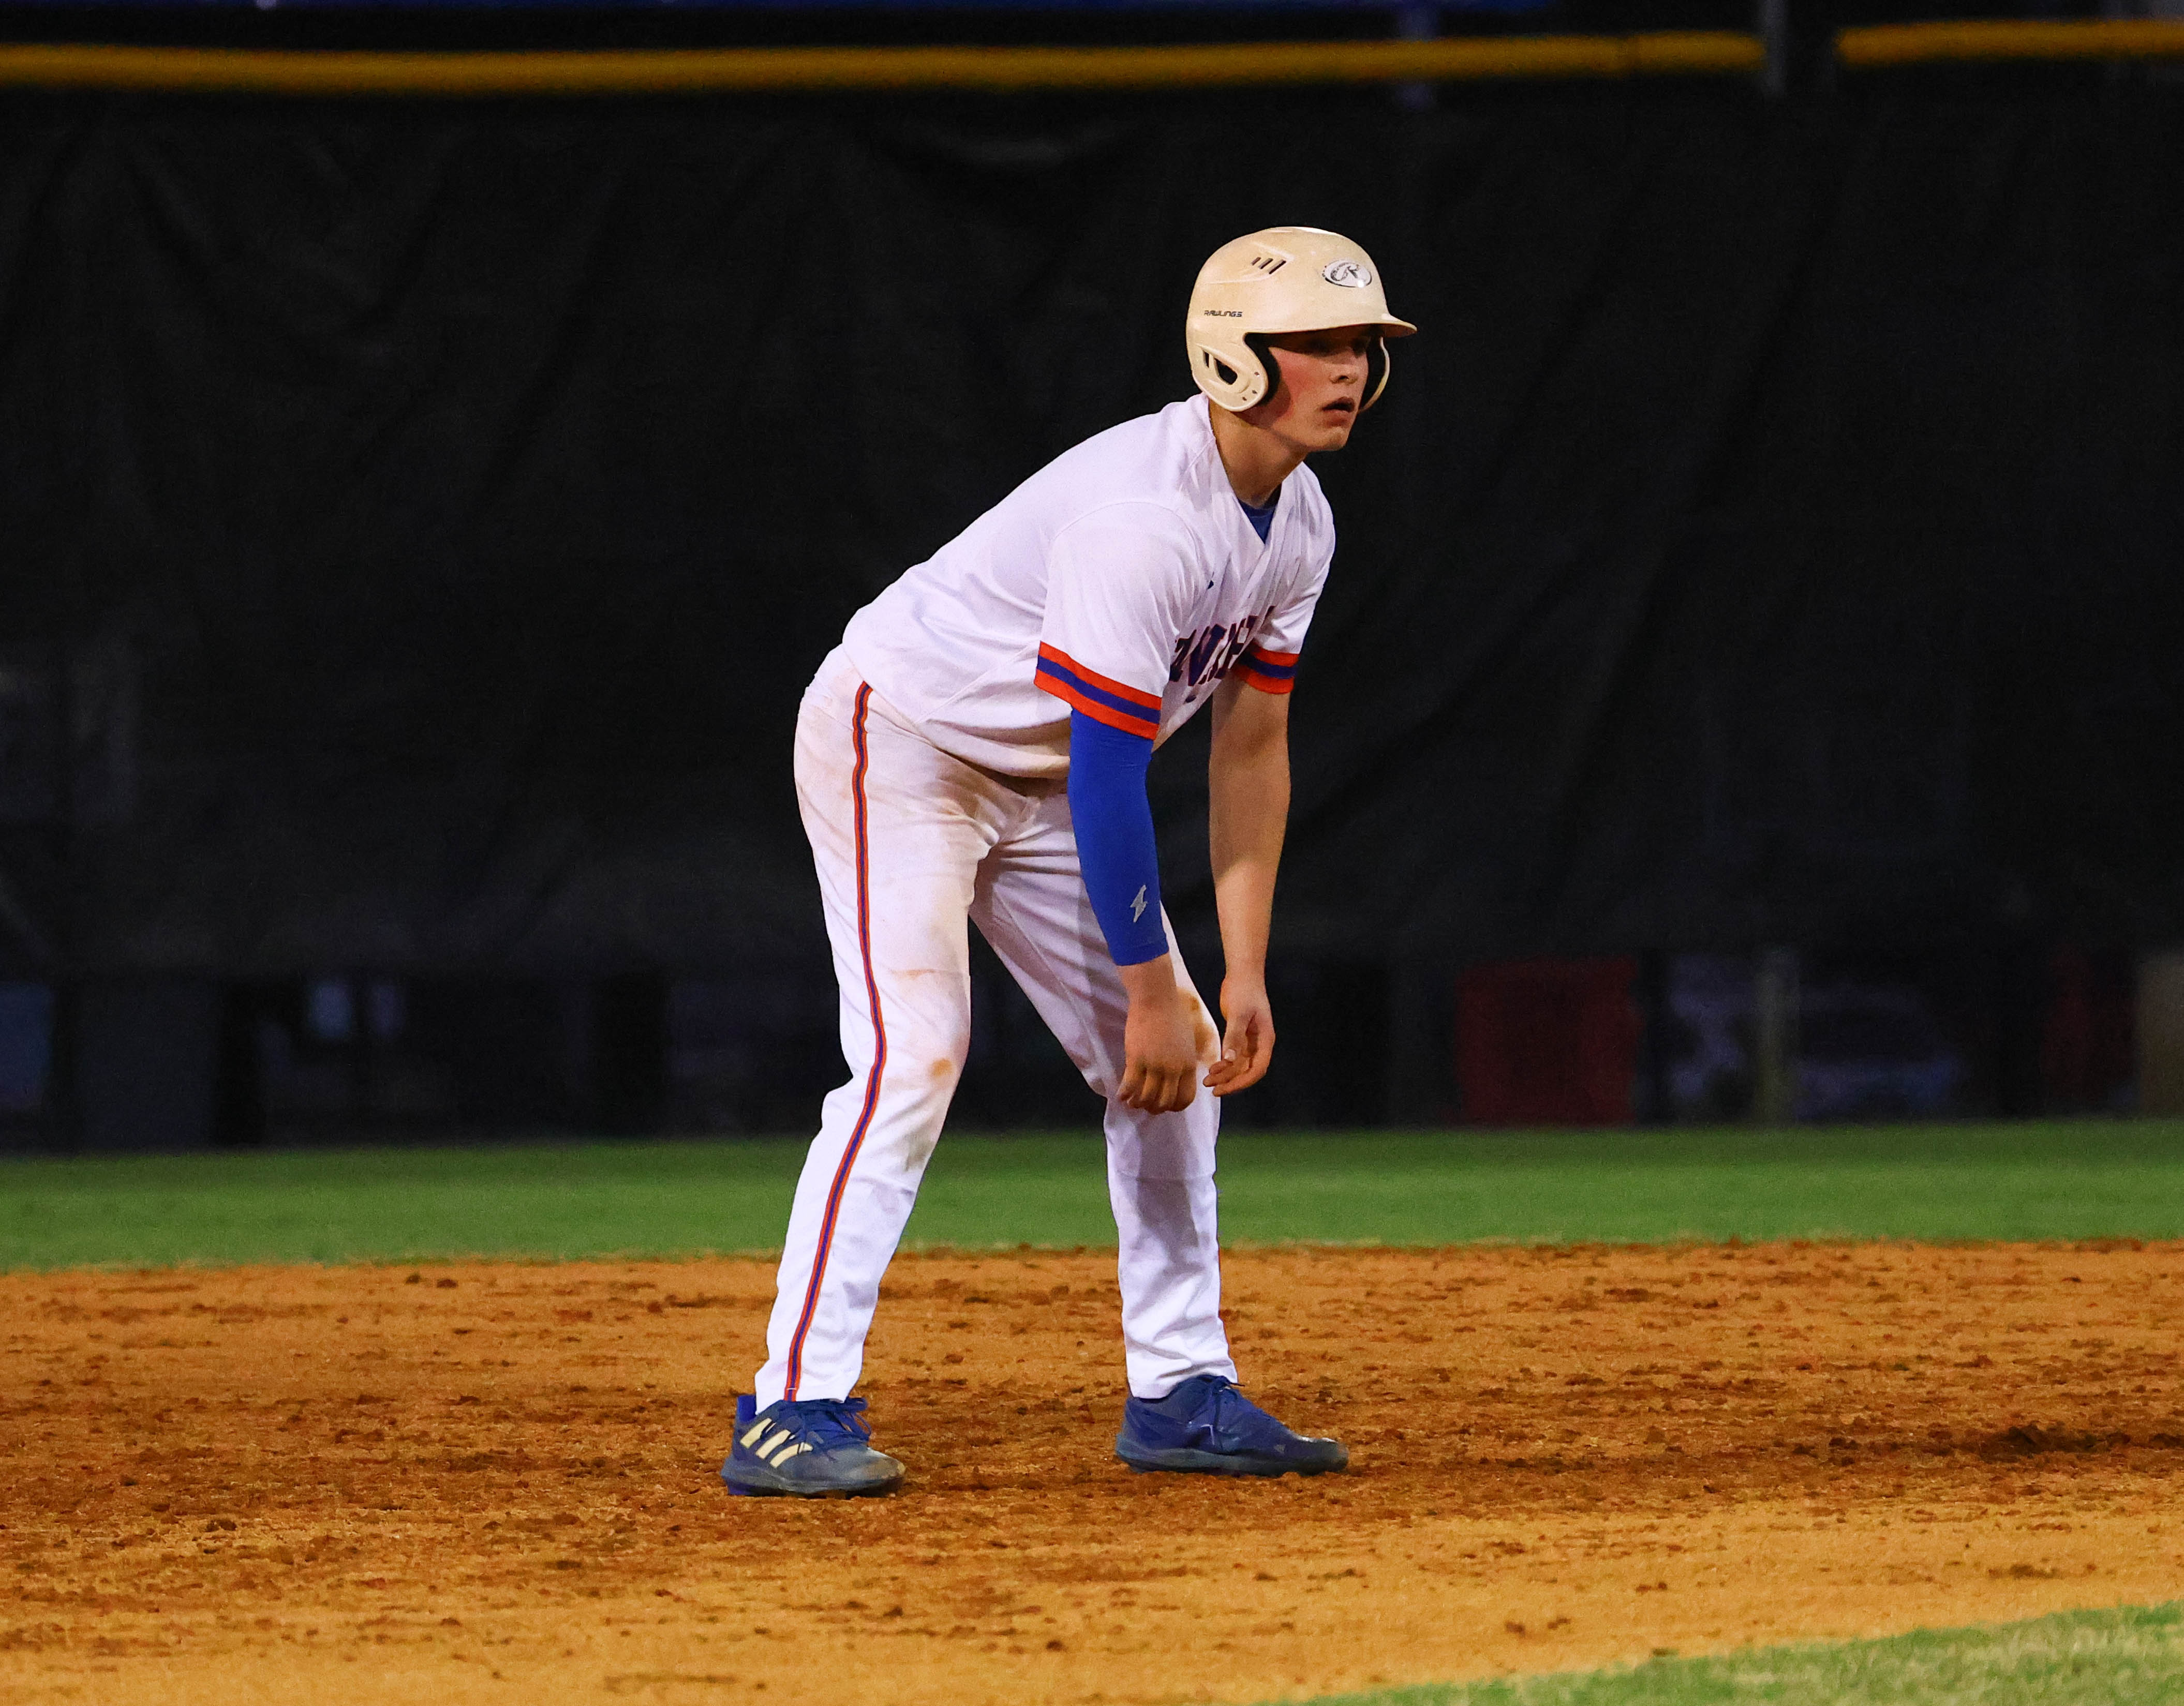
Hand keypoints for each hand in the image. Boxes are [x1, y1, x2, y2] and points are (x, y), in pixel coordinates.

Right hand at [1117, 959, 1207, 1114]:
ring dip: (1138, 1104)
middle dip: (1154, 1109)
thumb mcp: (1187, 1041)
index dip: (1174, 1107)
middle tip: (1145, 1106)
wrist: (1155, 998)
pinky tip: (1120, 1096)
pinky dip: (1125, 1095)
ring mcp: (1154, 1065)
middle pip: (1165, 1102)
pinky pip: (1130, 1085)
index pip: (1185, 1098)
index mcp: (1188, 1064)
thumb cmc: (1172, 1014)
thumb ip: (1184, 1061)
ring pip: (1147, 1097)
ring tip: (1131, 1102)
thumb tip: (1178, 1078)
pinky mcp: (1136, 1059)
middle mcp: (1173, 1069)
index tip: (1165, 1106)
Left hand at [1204, 976, 1274, 1096]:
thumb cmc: (1244, 990)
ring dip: (1226, 1075)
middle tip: (1213, 1088)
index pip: (1257, 1069)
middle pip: (1248, 1071)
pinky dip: (1224, 1065)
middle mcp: (1260, 1044)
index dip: (1242, 1082)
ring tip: (1208, 1081)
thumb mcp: (1239, 1013)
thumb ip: (1234, 1036)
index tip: (1224, 1087)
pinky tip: (1212, 1068)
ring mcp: (1251, 1041)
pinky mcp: (1241, 1036)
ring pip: (1240, 1066)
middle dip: (1231, 1082)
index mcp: (1265, 1039)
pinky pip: (1234, 1057)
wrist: (1243, 974)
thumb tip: (1230, 1060)